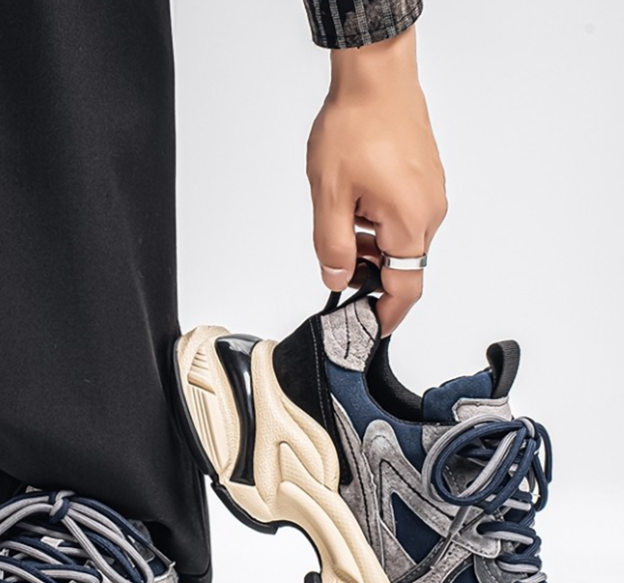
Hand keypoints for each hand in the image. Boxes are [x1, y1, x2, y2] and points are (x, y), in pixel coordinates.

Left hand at [307, 26, 446, 335]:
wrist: (376, 75)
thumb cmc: (357, 125)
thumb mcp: (330, 197)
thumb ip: (332, 247)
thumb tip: (336, 280)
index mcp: (410, 224)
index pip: (405, 290)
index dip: (385, 316)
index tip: (369, 330)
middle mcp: (429, 212)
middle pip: (401, 265)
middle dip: (368, 272)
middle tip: (337, 262)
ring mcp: (430, 194)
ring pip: (399, 240)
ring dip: (370, 243)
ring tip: (341, 216)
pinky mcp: (425, 179)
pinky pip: (403, 216)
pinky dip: (378, 222)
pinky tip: (355, 201)